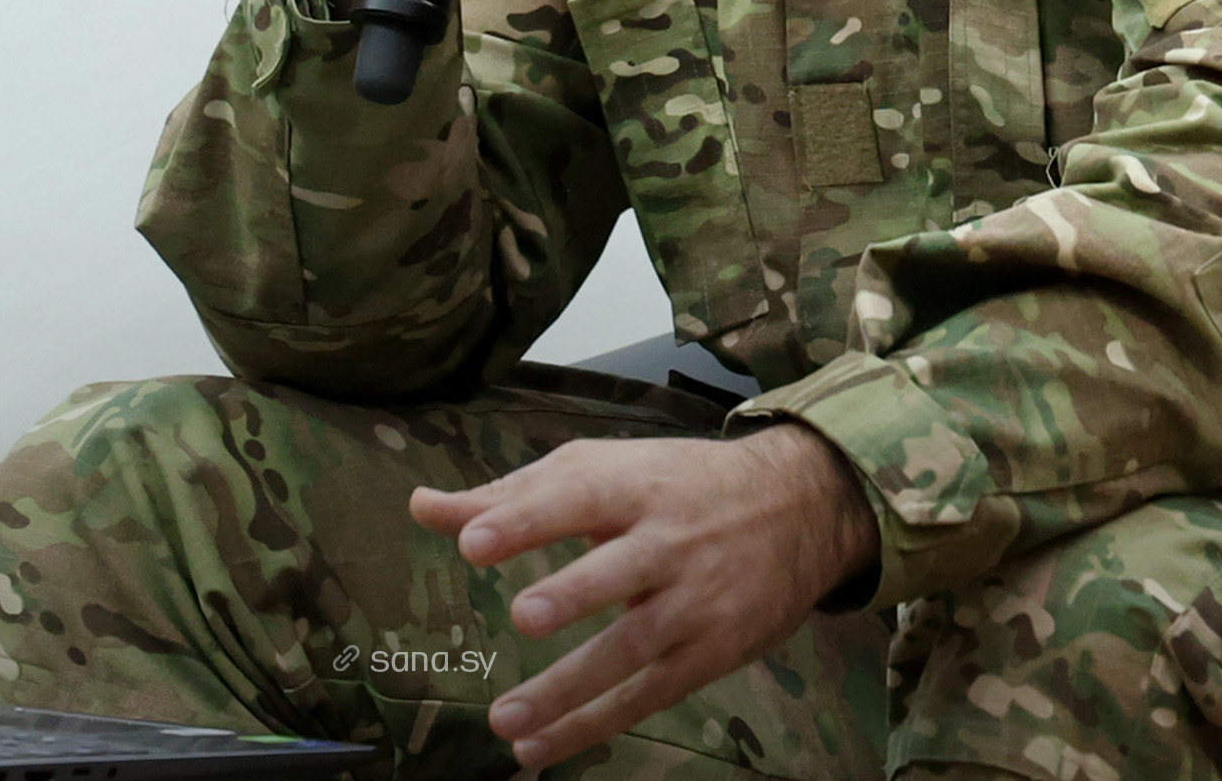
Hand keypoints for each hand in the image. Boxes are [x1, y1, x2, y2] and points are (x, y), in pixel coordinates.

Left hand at [408, 428, 876, 768]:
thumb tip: (422, 508)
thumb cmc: (674, 486)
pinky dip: (594, 724)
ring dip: (570, 688)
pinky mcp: (710, 651)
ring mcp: (694, 600)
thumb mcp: (601, 471)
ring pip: (634, 647)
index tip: (474, 542)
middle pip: (620, 569)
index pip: (577, 497)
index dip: (527, 518)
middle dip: (575, 593)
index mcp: (634, 484)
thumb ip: (510, 498)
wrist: (799, 508)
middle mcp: (669, 540)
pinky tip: (539, 748)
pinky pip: (648, 694)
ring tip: (507, 722)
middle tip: (524, 616)